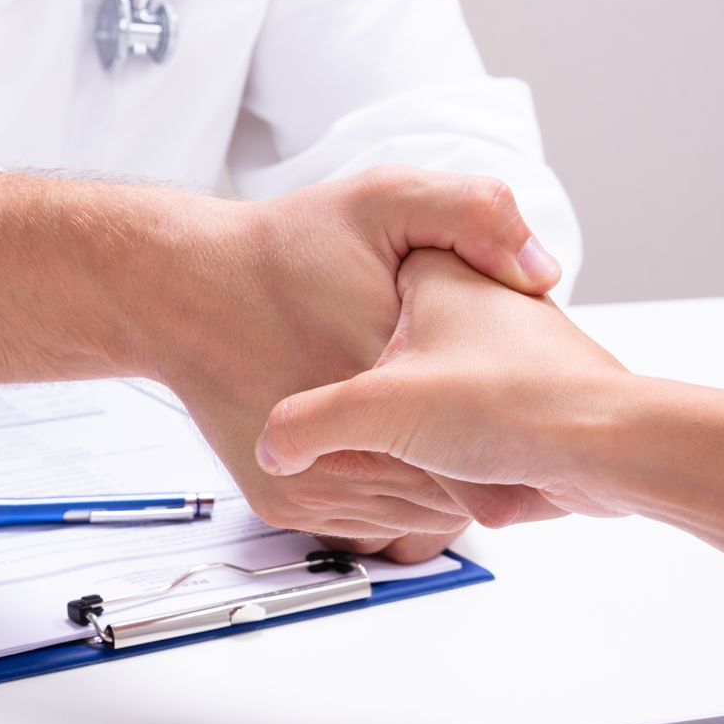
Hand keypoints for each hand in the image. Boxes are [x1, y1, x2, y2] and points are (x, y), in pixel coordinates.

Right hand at [157, 168, 563, 557]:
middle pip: (449, 489)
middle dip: (479, 464)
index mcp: (380, 372)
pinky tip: (405, 456)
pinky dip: (393, 500)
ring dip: (437, 489)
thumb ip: (473, 213)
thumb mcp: (386, 198)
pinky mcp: (281, 503)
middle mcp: (337, 445)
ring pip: (409, 517)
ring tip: (456, 444)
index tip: (523, 412)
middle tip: (498, 431)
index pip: (483, 440)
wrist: (183, 289)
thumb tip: (541, 269)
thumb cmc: (279, 248)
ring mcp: (306, 484)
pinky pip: (365, 525)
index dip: (514, 430)